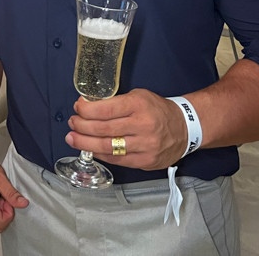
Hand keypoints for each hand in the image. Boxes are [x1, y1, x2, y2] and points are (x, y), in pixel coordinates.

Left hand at [65, 88, 187, 169]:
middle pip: (102, 129)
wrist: (185, 128)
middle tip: (72, 124)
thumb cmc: (157, 109)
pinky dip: (101, 155)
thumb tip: (88, 107)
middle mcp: (142, 126)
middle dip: (81, 127)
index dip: (86, 110)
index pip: (105, 110)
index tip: (77, 108)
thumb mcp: (138, 96)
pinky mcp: (146, 161)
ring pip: (107, 147)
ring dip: (85, 143)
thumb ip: (115, 102)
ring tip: (73, 138)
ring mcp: (145, 146)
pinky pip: (117, 160)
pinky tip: (90, 149)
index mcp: (138, 105)